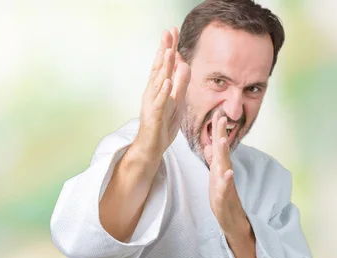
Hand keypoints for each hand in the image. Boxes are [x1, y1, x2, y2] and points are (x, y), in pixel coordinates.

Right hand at [135, 27, 190, 161]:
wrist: (152, 147)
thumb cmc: (163, 125)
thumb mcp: (177, 102)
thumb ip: (180, 84)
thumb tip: (184, 65)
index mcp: (159, 88)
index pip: (164, 64)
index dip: (168, 47)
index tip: (173, 30)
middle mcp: (153, 92)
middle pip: (160, 67)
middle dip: (165, 49)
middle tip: (168, 31)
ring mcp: (153, 103)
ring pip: (159, 82)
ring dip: (164, 66)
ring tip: (169, 51)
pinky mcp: (155, 116)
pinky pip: (160, 103)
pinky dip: (164, 92)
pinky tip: (167, 82)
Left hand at [204, 111, 249, 236]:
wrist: (231, 220)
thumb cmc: (223, 198)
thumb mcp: (214, 177)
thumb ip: (213, 161)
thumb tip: (209, 146)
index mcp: (220, 167)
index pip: (219, 145)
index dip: (217, 130)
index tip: (217, 113)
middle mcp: (224, 172)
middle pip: (222, 151)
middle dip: (221, 134)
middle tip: (221, 117)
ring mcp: (225, 184)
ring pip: (224, 166)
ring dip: (224, 153)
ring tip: (222, 139)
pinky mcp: (224, 197)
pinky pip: (225, 187)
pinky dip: (227, 180)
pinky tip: (229, 172)